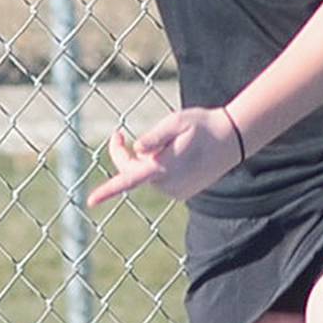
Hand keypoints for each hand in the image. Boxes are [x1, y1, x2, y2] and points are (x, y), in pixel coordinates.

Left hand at [86, 107, 242, 207]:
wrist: (232, 140)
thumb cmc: (203, 126)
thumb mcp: (177, 121)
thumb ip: (155, 136)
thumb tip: (136, 148)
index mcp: (163, 167)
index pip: (130, 179)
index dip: (108, 190)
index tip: (90, 201)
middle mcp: (167, 185)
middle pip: (133, 172)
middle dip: (124, 155)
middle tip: (118, 133)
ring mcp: (175, 192)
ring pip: (146, 176)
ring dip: (146, 161)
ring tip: (169, 144)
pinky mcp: (180, 194)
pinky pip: (159, 181)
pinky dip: (160, 169)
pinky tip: (180, 156)